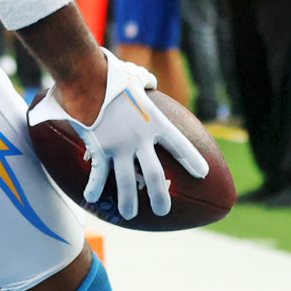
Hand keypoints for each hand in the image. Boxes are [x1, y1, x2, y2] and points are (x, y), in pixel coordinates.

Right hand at [28, 51, 208, 220]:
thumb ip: (146, 82)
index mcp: (155, 122)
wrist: (89, 79)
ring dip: (128, 201)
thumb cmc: (113, 75)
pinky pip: (98, 173)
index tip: (201, 174)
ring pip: (126, 182)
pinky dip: (94, 186)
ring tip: (129, 215)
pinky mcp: (100, 149)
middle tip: (163, 211)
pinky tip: (91, 197)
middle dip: (160, 197)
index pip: (180, 145)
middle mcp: (140, 139)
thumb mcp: (136, 77)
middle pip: (154, 175)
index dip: (192, 160)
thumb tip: (149, 81)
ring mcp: (119, 147)